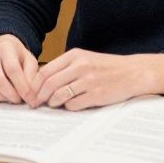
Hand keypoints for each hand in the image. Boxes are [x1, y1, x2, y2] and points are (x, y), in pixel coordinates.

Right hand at [0, 34, 38, 104]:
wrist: (0, 50)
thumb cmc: (17, 57)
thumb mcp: (29, 60)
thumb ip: (32, 75)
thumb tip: (30, 93)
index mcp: (5, 47)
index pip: (12, 69)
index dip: (21, 86)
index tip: (29, 96)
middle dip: (11, 94)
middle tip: (20, 100)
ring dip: (4, 98)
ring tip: (13, 97)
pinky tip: (3, 95)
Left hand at [30, 49, 163, 110]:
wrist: (133, 72)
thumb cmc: (107, 67)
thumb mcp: (85, 59)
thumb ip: (66, 67)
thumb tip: (42, 83)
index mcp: (75, 55)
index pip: (45, 71)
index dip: (35, 84)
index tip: (31, 93)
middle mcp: (80, 66)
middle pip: (49, 84)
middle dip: (39, 96)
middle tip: (36, 104)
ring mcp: (88, 81)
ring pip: (59, 95)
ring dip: (53, 103)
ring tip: (54, 104)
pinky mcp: (96, 95)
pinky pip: (73, 105)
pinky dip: (69, 107)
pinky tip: (72, 105)